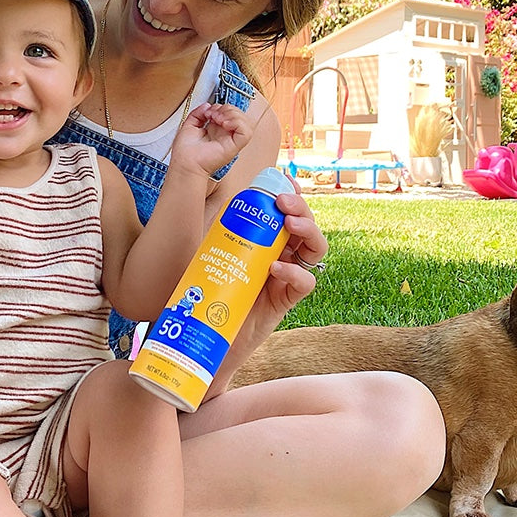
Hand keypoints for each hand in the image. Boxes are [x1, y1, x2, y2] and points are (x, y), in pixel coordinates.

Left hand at [172, 103, 254, 175]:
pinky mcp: (234, 147)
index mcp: (217, 130)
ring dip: (232, 114)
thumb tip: (207, 105)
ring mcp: (231, 141)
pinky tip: (225, 124)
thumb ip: (197, 112)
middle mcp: (226, 135)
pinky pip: (246, 132)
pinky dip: (238, 123)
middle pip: (239, 114)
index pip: (229, 112)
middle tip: (213, 115)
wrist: (184, 162)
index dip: (221, 107)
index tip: (208, 112)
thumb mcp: (189, 124)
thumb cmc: (184, 151)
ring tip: (218, 119)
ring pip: (245, 121)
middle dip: (226, 108)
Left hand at [207, 181, 326, 393]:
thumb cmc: (202, 289)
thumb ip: (214, 225)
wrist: (201, 336)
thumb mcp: (207, 248)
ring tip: (291, 224)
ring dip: (308, 231)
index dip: (290, 193)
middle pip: (305, 224)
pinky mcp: (284, 302)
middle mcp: (279, 254)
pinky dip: (295, 272)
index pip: (285, 210)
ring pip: (315, 249)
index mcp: (264, 239)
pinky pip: (305, 283)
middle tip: (284, 202)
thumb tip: (207, 187)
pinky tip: (277, 268)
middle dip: (300, 207)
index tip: (282, 180)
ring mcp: (285, 277)